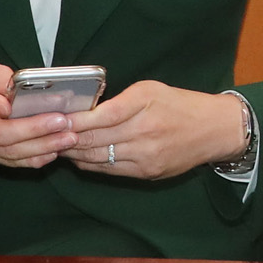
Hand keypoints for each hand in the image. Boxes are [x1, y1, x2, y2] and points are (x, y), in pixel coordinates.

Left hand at [65, 82, 247, 179]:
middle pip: (94, 139)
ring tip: (58, 146)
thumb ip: (119, 101)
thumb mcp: (151, 90)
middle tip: (46, 135)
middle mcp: (144, 131)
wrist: (215, 130)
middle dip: (67, 138)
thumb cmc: (181, 104)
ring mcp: (145, 155)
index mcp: (144, 104)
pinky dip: (91, 164)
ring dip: (75, 153)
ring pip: (97, 158)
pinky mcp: (147, 172)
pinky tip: (81, 157)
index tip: (54, 118)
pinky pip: (110, 170)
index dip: (74, 120)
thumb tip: (85, 112)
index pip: (100, 116)